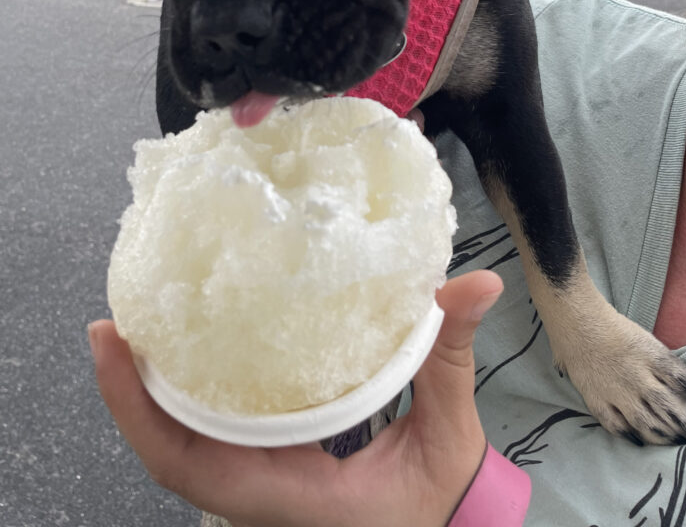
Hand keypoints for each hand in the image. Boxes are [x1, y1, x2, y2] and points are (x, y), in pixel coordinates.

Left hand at [89, 269, 502, 526]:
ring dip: (153, 393)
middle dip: (131, 391)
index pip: (189, 462)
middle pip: (169, 450)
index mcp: (289, 495)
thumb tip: (478, 282)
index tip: (111, 347)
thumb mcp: (448, 434)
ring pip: (185, 445)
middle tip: (116, 323)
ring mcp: (259, 486)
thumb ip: (449, 358)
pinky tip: (188, 354)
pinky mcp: (269, 470)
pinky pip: (210, 439)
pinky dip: (186, 400)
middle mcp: (259, 495)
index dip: (138, 409)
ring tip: (143, 326)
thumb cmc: (437, 499)